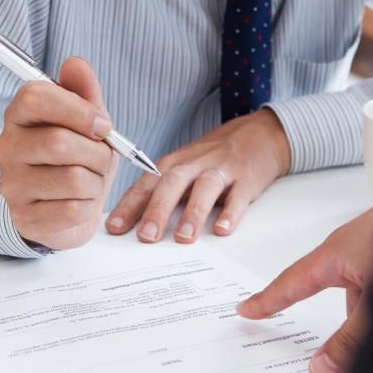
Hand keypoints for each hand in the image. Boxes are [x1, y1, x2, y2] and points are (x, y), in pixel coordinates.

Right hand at [0, 57, 117, 249]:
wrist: (61, 209)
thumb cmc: (76, 158)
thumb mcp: (85, 121)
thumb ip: (83, 91)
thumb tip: (76, 64)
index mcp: (18, 116)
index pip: (36, 98)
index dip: (79, 109)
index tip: (102, 125)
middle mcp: (6, 148)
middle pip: (58, 142)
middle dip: (98, 152)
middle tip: (104, 158)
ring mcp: (11, 185)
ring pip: (72, 178)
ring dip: (97, 181)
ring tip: (92, 181)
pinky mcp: (24, 217)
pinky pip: (73, 209)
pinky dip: (89, 206)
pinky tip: (81, 202)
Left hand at [105, 109, 289, 242]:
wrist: (258, 134)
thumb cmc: (213, 157)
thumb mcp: (184, 167)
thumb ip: (162, 191)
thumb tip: (132, 224)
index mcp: (174, 164)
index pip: (146, 184)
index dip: (129, 205)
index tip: (114, 228)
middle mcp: (195, 164)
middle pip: (172, 183)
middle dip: (157, 210)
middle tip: (146, 237)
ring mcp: (222, 169)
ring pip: (205, 187)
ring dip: (193, 212)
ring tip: (183, 238)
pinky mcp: (247, 178)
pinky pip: (239, 195)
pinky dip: (231, 212)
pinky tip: (222, 230)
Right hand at [235, 193, 372, 372]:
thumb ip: (349, 340)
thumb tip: (321, 369)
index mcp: (333, 256)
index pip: (291, 284)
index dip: (268, 300)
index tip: (247, 309)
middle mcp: (351, 251)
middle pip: (333, 297)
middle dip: (335, 327)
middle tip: (323, 351)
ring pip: (364, 297)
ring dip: (369, 321)